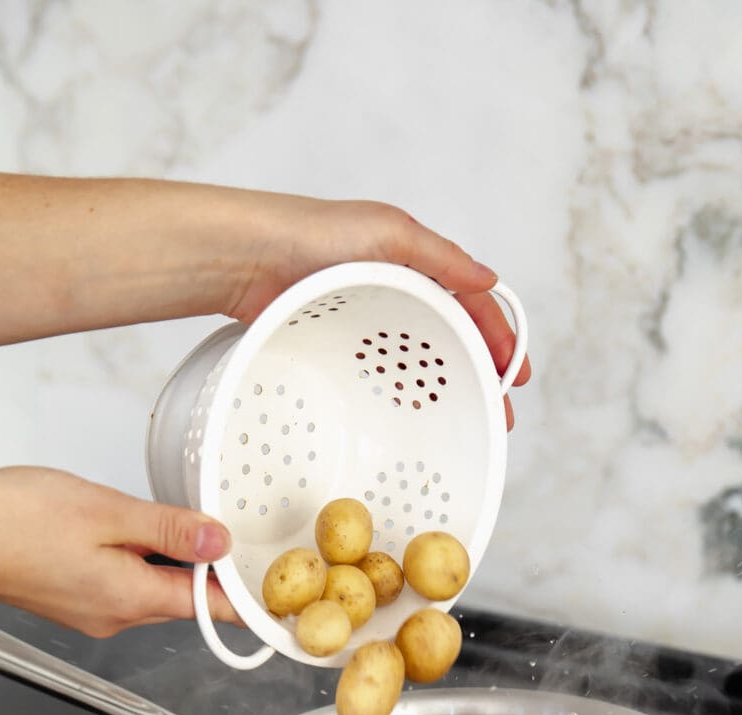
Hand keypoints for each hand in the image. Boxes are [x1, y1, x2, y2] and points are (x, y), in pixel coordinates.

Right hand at [0, 164, 530, 424]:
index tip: (490, 419)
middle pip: (458, 330)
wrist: (232, 255)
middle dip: (488, 368)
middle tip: (505, 408)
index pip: (431, 356)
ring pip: (459, 301)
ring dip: (489, 334)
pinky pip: (442, 262)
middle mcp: (389, 292)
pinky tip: (487, 308)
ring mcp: (391, 264)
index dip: (468, 384)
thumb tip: (361, 450)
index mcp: (371, 326)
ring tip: (508, 372)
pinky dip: (469, 287)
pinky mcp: (389, 236)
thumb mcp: (303, 363)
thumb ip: (332, 394)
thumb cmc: (256, 305)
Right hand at [0, 468, 235, 685]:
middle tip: (221, 527)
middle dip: (205, 564)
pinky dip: (134, 557)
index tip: (278, 591)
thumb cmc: (12, 521)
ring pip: (152, 586)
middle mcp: (117, 616)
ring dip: (165, 555)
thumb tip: (216, 542)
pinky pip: (122, 581)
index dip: (248, 598)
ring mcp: (94, 612)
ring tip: (158, 517)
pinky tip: (121, 527)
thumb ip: (168, 528)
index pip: (211, 608)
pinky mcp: (74, 599)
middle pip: (184, 595)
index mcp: (133, 598)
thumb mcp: (107, 512)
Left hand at [209, 191, 531, 427]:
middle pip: (452, 337)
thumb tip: (490, 281)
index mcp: (413, 261)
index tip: (515, 376)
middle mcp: (392, 289)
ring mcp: (364, 321)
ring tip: (464, 420)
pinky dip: (403, 394)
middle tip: (499, 412)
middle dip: (481, 374)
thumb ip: (442, 258)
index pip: (471, 303)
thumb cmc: (311, 232)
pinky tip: (411, 415)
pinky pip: (380, 373)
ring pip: (418, 360)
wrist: (246, 258)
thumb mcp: (389, 232)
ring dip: (446, 390)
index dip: (499, 337)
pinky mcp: (334, 344)